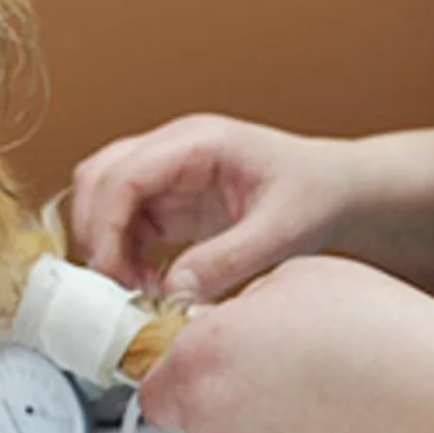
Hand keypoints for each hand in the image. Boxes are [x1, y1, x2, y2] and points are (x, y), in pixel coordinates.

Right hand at [70, 114, 362, 299]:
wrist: (339, 190)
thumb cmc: (318, 194)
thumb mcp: (283, 231)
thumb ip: (228, 260)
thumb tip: (173, 291)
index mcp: (198, 142)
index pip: (123, 173)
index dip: (105, 224)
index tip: (111, 272)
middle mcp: (171, 149)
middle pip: (96, 178)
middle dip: (95, 232)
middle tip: (117, 283)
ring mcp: (165, 172)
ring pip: (100, 199)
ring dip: (105, 245)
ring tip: (136, 287)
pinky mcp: (166, 200)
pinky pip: (121, 222)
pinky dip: (122, 254)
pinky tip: (149, 283)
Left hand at [139, 256, 433, 432]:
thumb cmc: (378, 336)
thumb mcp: (290, 275)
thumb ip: (237, 299)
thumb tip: (226, 314)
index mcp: (199, 355)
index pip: (142, 362)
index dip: (158, 344)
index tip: (172, 332)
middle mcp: (212, 410)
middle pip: (171, 397)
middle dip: (194, 372)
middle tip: (235, 342)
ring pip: (213, 421)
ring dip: (232, 394)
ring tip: (287, 361)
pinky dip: (270, 418)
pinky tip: (311, 389)